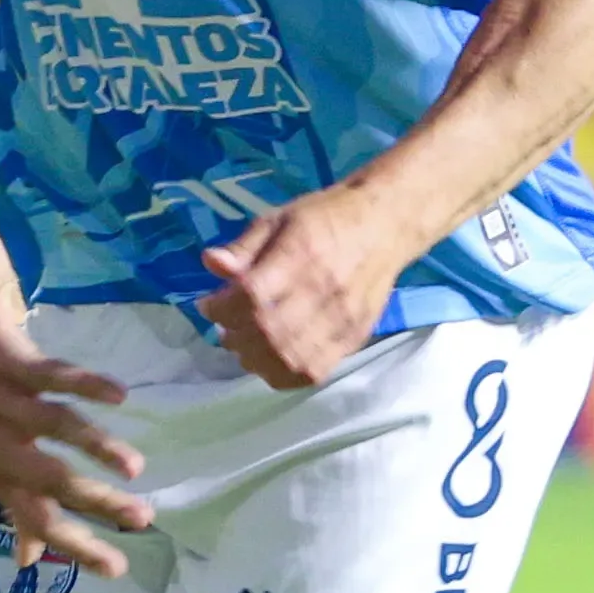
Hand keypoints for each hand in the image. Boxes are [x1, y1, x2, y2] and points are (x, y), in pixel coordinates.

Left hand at [0, 260, 148, 575]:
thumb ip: (10, 501)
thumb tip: (29, 558)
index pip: (34, 516)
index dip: (74, 544)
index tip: (116, 567)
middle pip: (45, 481)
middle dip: (95, 504)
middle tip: (142, 520)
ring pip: (51, 429)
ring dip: (96, 448)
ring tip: (135, 467)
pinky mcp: (4, 357)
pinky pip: (49, 376)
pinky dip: (85, 386)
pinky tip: (118, 396)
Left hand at [196, 186, 412, 391]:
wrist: (385, 225)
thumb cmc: (325, 217)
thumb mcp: (278, 218)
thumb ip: (244, 247)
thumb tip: (210, 263)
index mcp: (301, 254)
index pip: (252, 296)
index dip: (221, 308)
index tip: (207, 305)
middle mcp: (324, 290)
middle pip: (269, 332)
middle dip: (235, 337)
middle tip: (224, 329)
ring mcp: (343, 318)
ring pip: (290, 358)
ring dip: (256, 360)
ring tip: (244, 348)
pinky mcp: (355, 336)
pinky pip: (315, 371)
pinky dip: (284, 375)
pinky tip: (270, 361)